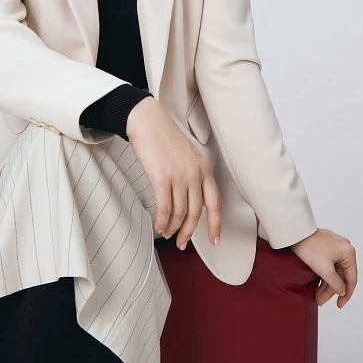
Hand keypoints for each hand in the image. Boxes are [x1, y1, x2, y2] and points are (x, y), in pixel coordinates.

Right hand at [126, 97, 221, 250]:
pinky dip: (162, 221)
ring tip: (167, 233)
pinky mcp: (162, 177)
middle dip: (188, 232)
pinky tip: (159, 226)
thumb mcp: (186, 155)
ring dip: (173, 228)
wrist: (147, 120)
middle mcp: (195, 173)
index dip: (215, 225)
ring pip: (179, 213)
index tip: (215, 240)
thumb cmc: (163, 136)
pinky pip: (165, 208)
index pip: (215, 203)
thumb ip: (191, 175)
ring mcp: (179, 176)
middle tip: (182, 242)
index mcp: (203, 168)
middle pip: (195, 213)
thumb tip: (188, 201)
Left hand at [290, 228, 357, 307]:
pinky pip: (327, 265)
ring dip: (325, 285)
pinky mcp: (325, 246)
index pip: (351, 279)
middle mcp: (344, 248)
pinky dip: (322, 275)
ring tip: (317, 297)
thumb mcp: (325, 270)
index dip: (346, 295)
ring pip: (333, 271)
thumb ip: (336, 284)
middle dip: (330, 290)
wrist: (294, 233)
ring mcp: (334, 247)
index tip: (339, 305)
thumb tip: (343, 291)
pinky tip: (316, 286)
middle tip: (320, 301)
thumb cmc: (310, 248)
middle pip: (340, 276)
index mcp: (348, 252)